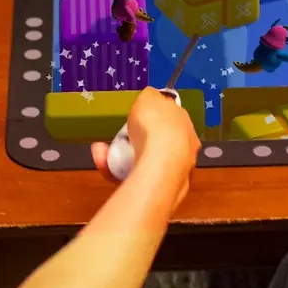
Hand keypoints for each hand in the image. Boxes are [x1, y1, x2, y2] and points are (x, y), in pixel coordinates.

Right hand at [90, 88, 199, 204]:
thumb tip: (151, 96)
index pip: (169, 123)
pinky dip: (115, 172)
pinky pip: (132, 179)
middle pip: (153, 146)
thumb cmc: (156, 126)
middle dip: (130, 141)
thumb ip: (149, 97)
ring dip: (117, 156)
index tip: (135, 120)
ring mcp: (170, 174)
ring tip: (102, 152)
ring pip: (139, 163)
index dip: (152, 121)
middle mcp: (183, 152)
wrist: (159, 165)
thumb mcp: (149, 98)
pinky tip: (105, 164)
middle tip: (115, 138)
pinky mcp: (154, 191)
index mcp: (185, 127)